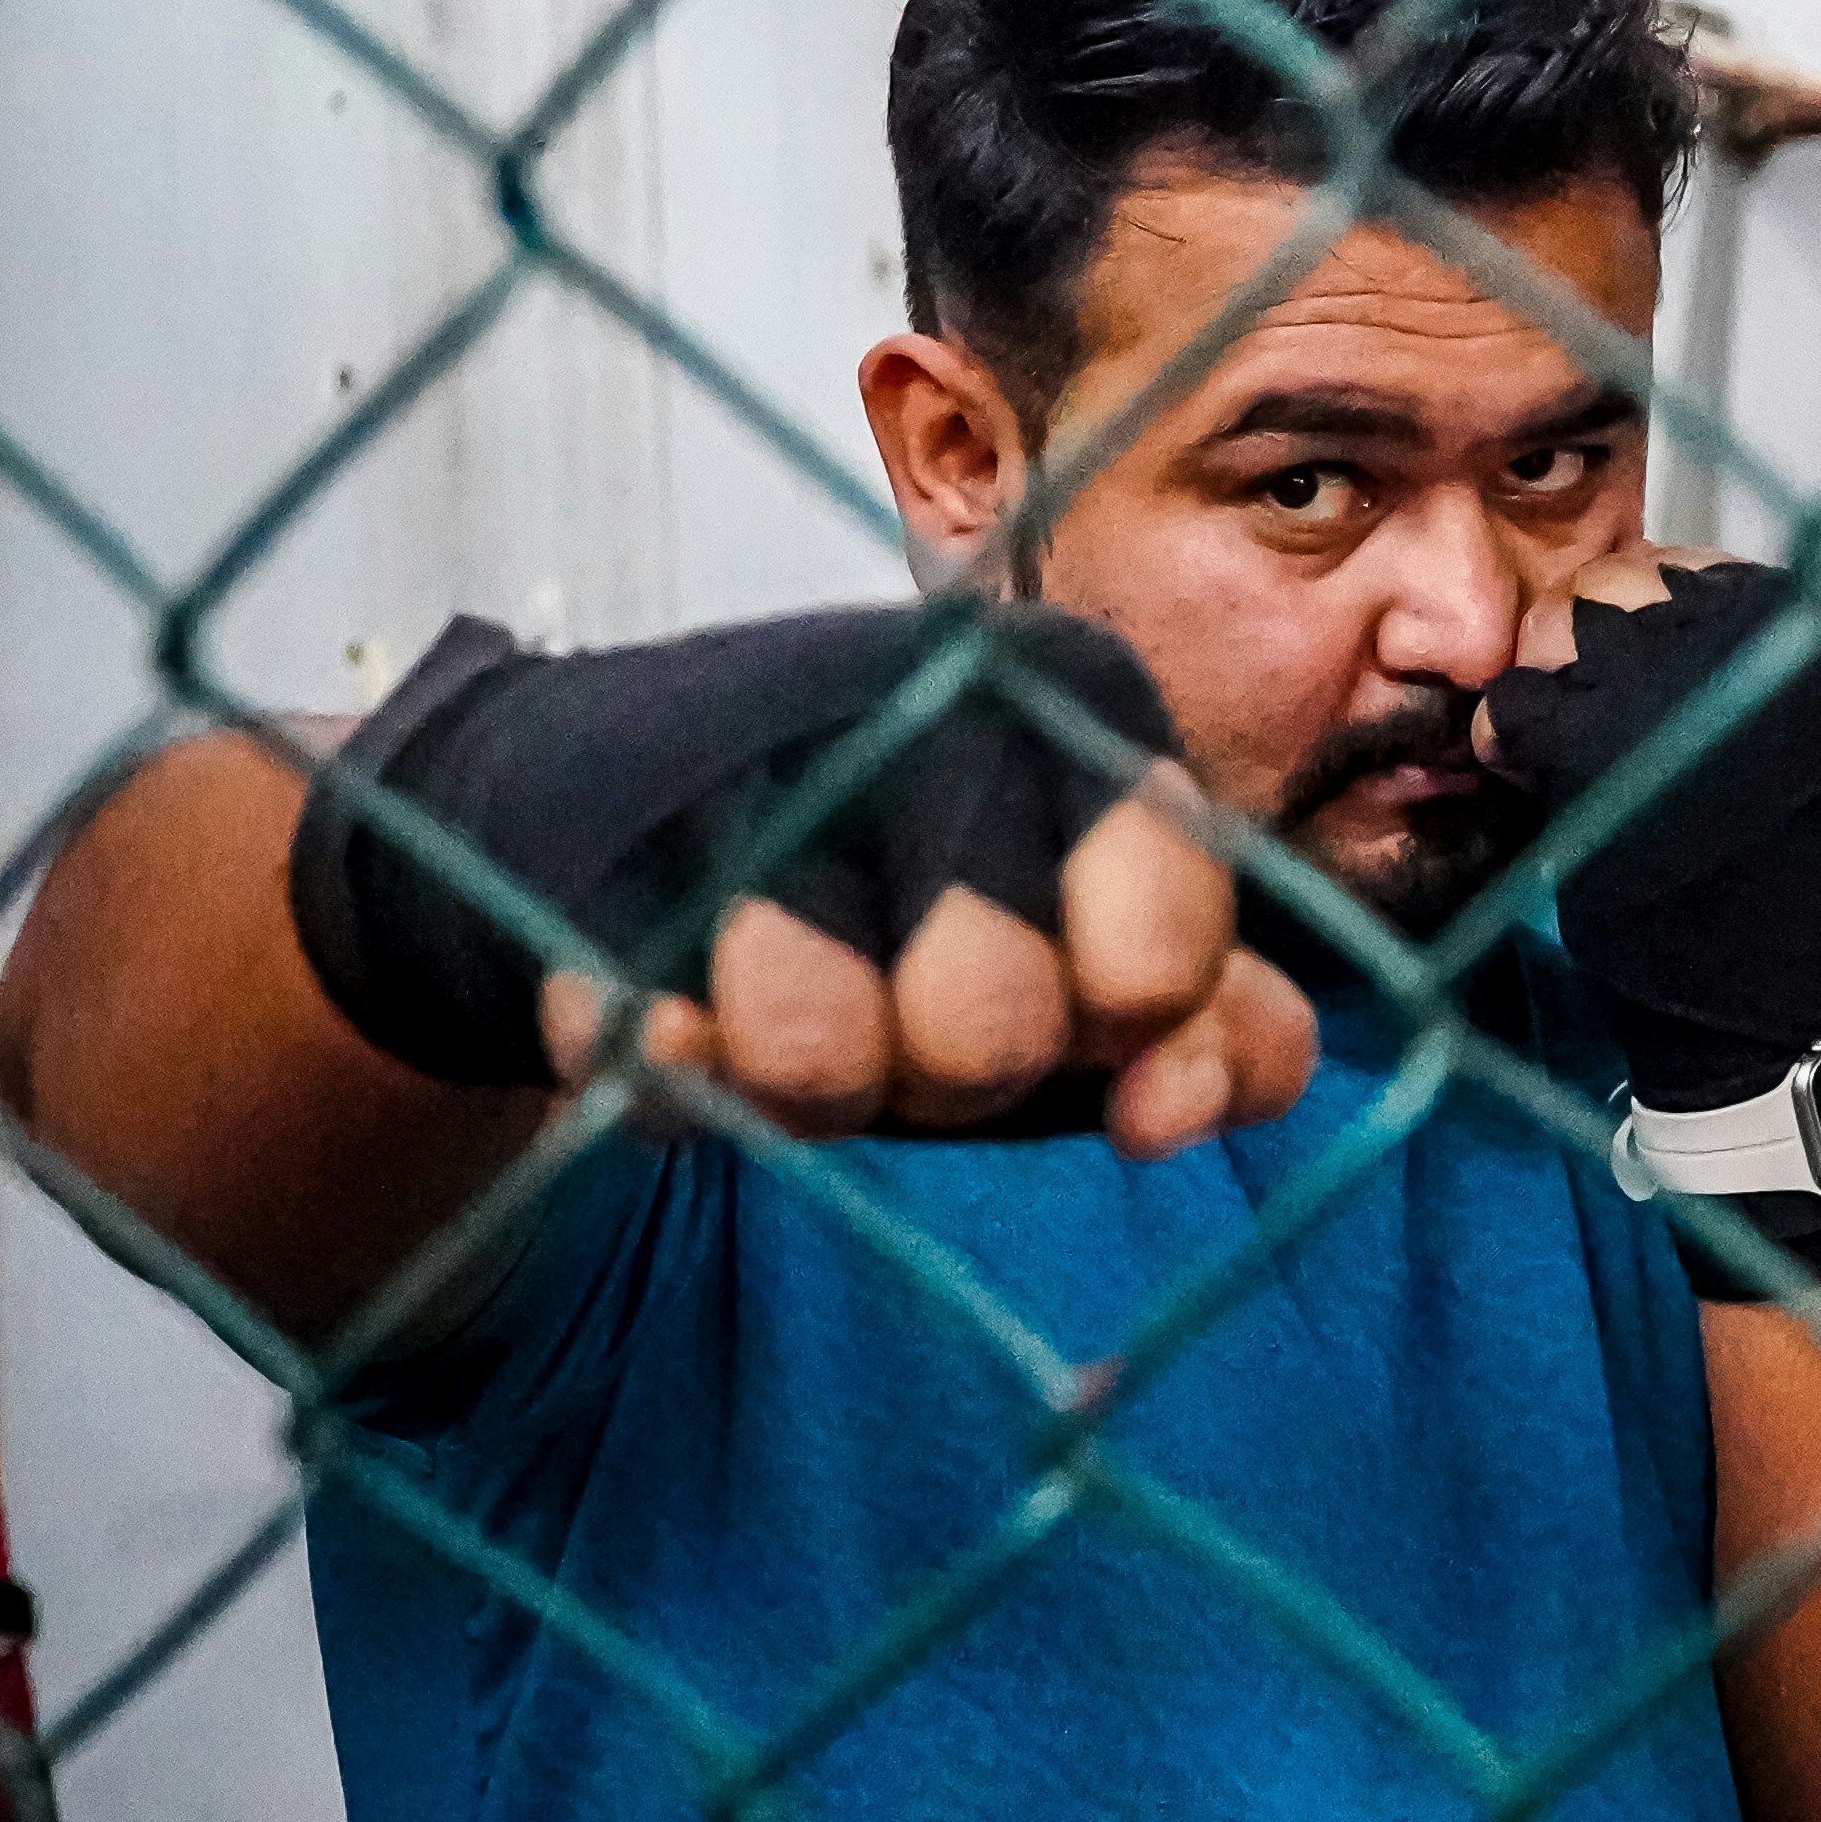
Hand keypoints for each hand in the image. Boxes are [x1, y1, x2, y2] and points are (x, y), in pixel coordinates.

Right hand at [542, 766, 1315, 1159]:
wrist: (616, 781)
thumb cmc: (905, 873)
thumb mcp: (1087, 933)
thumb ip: (1212, 1023)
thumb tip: (1177, 1111)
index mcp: (1078, 710)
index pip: (1158, 966)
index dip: (1120, 1030)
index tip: (1087, 1003)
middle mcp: (924, 713)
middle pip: (990, 1036)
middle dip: (960, 1074)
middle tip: (916, 1000)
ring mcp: (756, 776)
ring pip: (820, 1067)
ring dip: (814, 1083)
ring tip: (801, 1001)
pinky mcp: (608, 858)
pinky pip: (670, 1063)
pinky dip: (686, 1070)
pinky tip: (688, 994)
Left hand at [1477, 547, 1820, 1117]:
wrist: (1764, 1004)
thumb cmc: (1751, 874)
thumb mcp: (1767, 724)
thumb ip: (1705, 649)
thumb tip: (1608, 595)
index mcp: (1796, 621)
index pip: (1664, 568)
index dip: (1626, 636)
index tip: (1635, 703)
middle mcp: (1748, 633)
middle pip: (1605, 586)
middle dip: (1577, 656)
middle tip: (1597, 743)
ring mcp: (1674, 681)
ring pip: (1552, 632)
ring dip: (1546, 700)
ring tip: (1585, 772)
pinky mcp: (1604, 741)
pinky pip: (1512, 703)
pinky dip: (1508, 746)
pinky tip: (1545, 790)